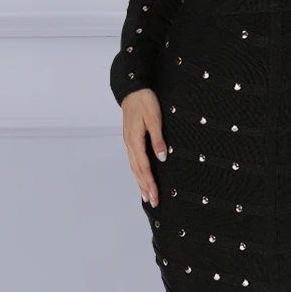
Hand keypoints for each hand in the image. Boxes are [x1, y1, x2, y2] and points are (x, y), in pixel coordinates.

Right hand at [121, 88, 166, 206]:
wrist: (133, 89)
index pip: (143, 167)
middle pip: (137, 171)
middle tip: (153, 202)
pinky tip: (141, 177)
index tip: (155, 195)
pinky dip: (137, 172)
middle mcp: (130, 144)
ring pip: (134, 167)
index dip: (150, 183)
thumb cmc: (144, 101)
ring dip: (140, 182)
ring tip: (147, 196)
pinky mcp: (131, 139)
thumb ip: (158, 139)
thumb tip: (161, 158)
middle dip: (145, 187)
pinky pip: (134, 160)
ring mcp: (129, 142)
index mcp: (135, 140)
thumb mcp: (154, 118)